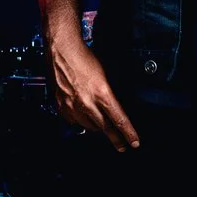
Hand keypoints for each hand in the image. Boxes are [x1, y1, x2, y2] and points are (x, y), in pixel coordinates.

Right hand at [48, 37, 139, 151]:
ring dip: (98, 127)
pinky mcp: (62, 106)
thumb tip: (118, 105)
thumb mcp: (107, 73)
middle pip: (105, 129)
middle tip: (122, 146)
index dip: (129, 134)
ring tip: (102, 125)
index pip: (119, 120)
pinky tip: (84, 116)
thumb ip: (112, 92)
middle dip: (116, 139)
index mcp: (102, 93)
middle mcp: (87, 103)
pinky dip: (81, 120)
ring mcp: (73, 106)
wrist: (62, 50)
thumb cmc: (84, 57)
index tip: (134, 143)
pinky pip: (74, 121)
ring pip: (89, 127)